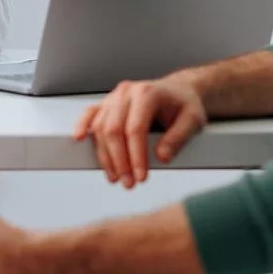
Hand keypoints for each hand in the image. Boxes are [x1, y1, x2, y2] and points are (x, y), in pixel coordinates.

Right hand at [73, 74, 206, 187]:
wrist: (178, 91)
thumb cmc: (185, 104)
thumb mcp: (193, 120)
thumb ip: (178, 138)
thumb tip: (162, 157)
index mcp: (148, 93)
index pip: (136, 129)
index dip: (136, 156)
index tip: (141, 177)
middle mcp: (127, 92)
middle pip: (114, 129)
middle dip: (119, 161)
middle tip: (128, 183)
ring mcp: (115, 97)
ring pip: (100, 126)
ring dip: (105, 155)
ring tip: (116, 177)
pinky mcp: (107, 103)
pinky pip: (90, 114)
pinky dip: (82, 126)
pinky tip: (79, 139)